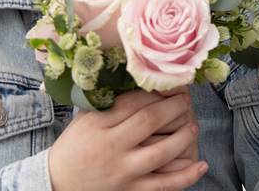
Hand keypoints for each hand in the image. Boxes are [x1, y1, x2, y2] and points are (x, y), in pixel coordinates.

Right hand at [49, 90, 207, 190]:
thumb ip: (110, 102)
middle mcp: (111, 146)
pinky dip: (186, 176)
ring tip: (193, 126)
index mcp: (98, 124)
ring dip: (183, 136)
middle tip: (186, 101)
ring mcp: (123, 171)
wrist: (56, 184)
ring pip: (161, 152)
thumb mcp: (85, 118)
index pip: (134, 101)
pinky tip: (202, 165)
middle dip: (174, 107)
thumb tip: (143, 79)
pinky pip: (164, 185)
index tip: (171, 85)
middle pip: (150, 120)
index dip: (157, 91)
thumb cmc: (75, 146)